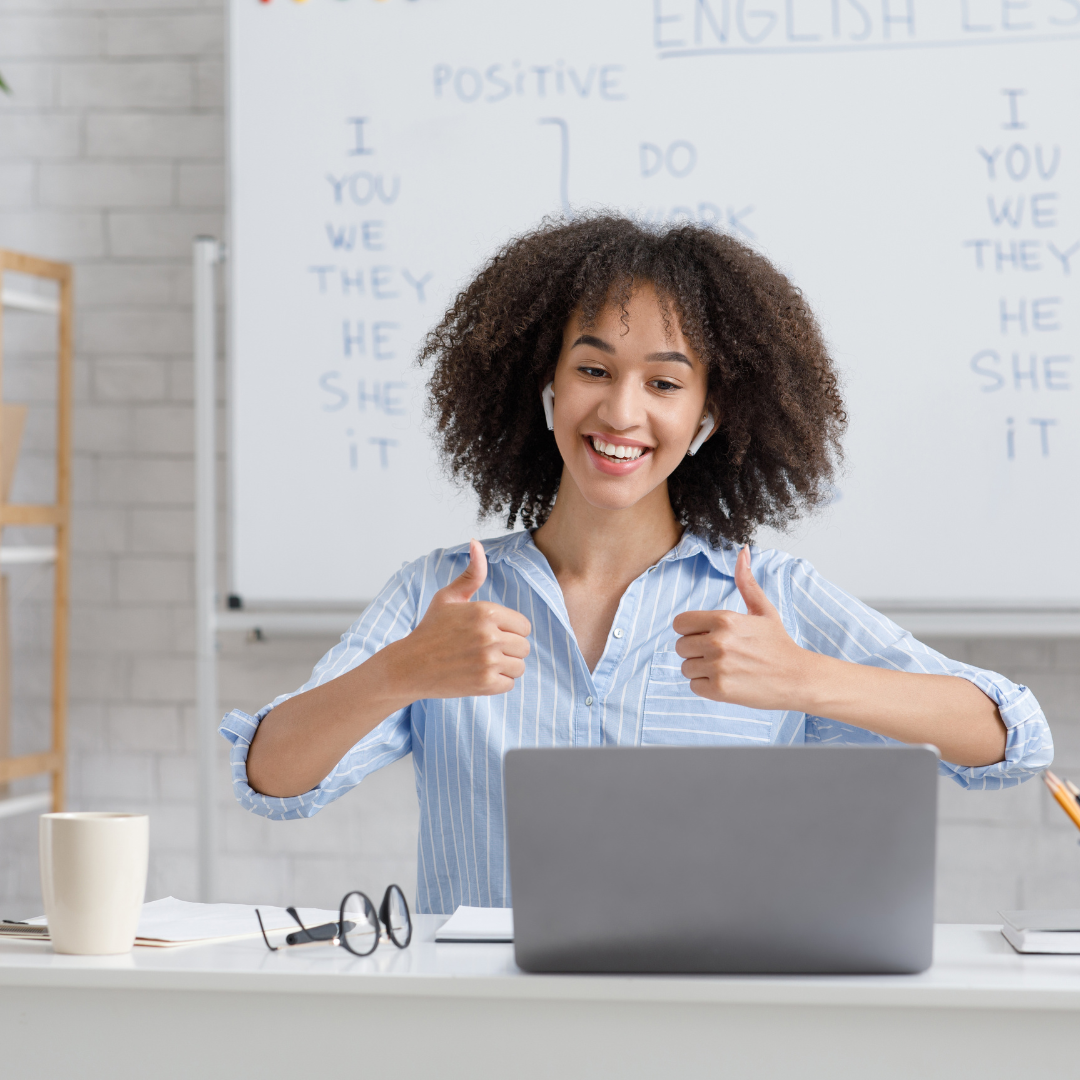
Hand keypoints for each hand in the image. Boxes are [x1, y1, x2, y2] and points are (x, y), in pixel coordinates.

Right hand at [391, 539, 531, 699]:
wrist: (409, 666)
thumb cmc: (430, 630)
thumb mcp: (448, 597)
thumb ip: (471, 573)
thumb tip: (476, 543)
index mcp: (486, 611)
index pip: (524, 626)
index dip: (510, 631)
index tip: (492, 634)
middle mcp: (489, 635)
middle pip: (524, 647)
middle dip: (508, 650)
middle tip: (485, 650)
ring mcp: (487, 660)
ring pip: (519, 667)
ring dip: (505, 667)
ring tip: (482, 663)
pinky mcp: (484, 683)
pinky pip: (509, 684)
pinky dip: (497, 683)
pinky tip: (478, 675)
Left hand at [672, 546, 814, 710]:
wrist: (797, 678)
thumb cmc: (778, 643)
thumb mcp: (763, 609)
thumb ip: (746, 581)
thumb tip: (743, 550)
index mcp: (724, 619)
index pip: (679, 623)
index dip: (690, 630)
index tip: (706, 635)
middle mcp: (718, 641)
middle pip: (680, 646)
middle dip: (695, 650)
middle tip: (720, 654)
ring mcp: (718, 666)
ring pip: (685, 667)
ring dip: (700, 669)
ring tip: (725, 668)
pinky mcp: (719, 690)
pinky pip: (694, 686)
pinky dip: (706, 686)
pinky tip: (727, 681)